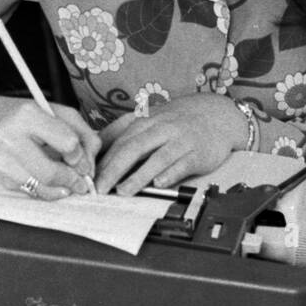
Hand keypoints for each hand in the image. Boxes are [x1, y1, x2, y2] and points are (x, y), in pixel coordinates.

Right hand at [0, 101, 100, 199]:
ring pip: (42, 187)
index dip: (81, 155)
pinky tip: (50, 181)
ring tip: (69, 182)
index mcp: (27, 115)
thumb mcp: (56, 112)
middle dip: (73, 180)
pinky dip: (48, 190)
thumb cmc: (23, 116)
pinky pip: (33, 192)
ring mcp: (2, 161)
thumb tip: (90, 164)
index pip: (67, 143)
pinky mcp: (0, 179)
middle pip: (52, 172)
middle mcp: (10, 138)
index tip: (84, 160)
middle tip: (82, 181)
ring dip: (62, 189)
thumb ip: (82, 133)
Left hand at [95, 94, 245, 195]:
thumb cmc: (177, 121)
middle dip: (114, 169)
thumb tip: (94, 146)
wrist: (217, 114)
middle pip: (134, 148)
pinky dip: (170, 174)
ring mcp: (180, 140)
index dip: (103, 160)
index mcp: (146, 121)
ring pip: (157, 158)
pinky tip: (159, 184)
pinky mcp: (198, 153)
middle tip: (100, 188)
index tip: (88, 177)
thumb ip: (123, 132)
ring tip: (124, 191)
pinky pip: (182, 164)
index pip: (119, 141)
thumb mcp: (149, 119)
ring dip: (139, 175)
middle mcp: (161, 129)